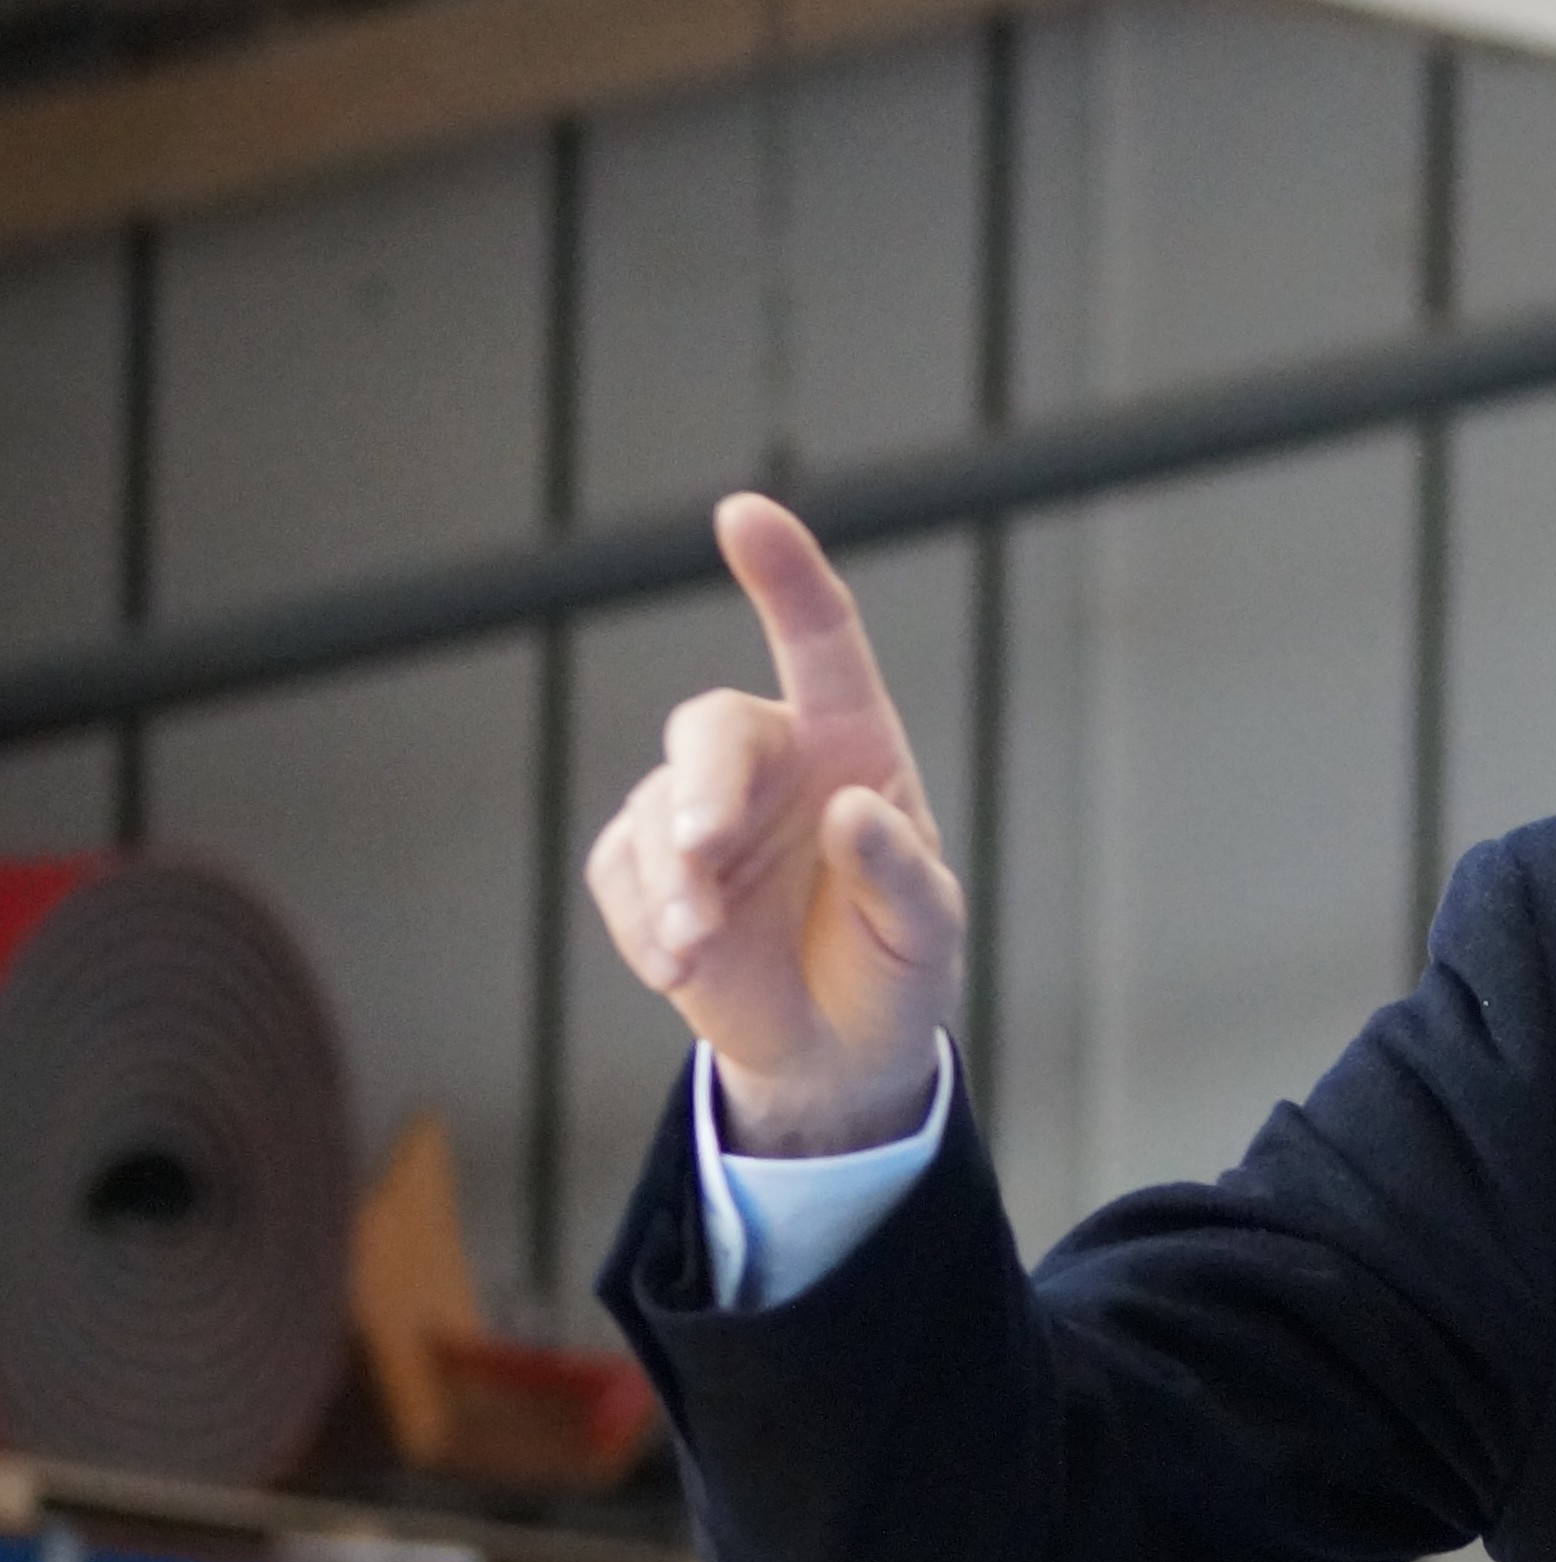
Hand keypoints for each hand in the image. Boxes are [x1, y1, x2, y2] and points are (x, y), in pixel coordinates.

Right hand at [585, 495, 962, 1155]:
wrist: (835, 1047)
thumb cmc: (896, 962)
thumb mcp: (926, 929)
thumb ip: (899, 873)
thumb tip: (849, 812)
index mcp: (852, 745)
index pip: (821, 643)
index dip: (783, 576)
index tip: (744, 514)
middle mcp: (769, 761)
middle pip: (710, 730)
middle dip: (701, 785)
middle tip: (705, 847)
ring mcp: (698, 811)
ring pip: (655, 815)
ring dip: (672, 886)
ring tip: (699, 953)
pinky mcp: (644, 868)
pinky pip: (622, 879)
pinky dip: (648, 928)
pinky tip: (684, 971)